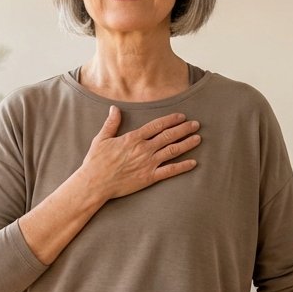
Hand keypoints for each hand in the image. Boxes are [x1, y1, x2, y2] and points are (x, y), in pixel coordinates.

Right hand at [80, 106, 200, 202]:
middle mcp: (143, 149)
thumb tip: (114, 108)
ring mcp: (148, 163)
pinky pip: (169, 171)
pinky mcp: (149, 177)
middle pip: (169, 136)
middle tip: (195, 124)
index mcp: (133, 138)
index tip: (181, 116)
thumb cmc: (96, 162)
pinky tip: (193, 163)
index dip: (171, 120)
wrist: (95, 183)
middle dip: (184, 129)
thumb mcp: (101, 139)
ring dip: (187, 144)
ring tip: (198, 138)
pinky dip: (182, 166)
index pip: (157, 125)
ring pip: (172, 150)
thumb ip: (111, 123)